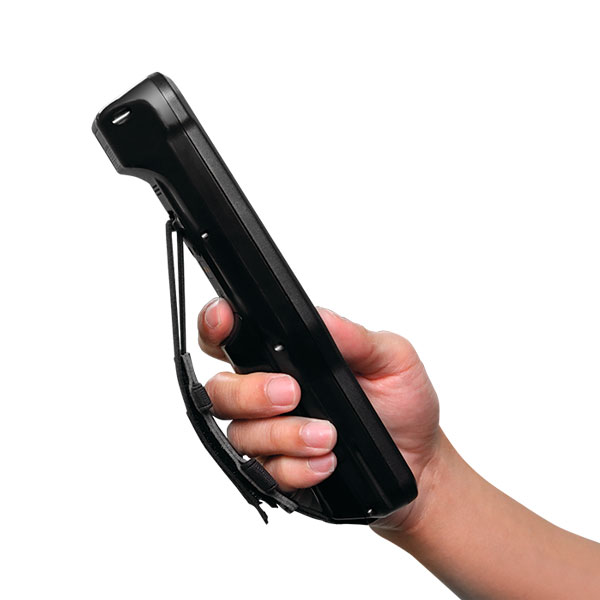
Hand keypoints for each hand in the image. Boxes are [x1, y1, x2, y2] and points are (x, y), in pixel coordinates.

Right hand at [197, 298, 441, 531]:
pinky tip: (326, 463)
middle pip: (222, 389)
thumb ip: (354, 337)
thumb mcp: (391, 358)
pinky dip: (296, 468)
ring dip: (282, 435)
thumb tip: (318, 318)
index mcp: (287, 357)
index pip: (232, 337)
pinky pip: (265, 474)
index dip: (215, 325)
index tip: (224, 320)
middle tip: (291, 393)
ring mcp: (270, 436)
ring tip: (328, 436)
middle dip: (250, 391)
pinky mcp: (280, 473)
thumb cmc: (402, 404)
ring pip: (241, 435)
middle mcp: (268, 394)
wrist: (419, 461)